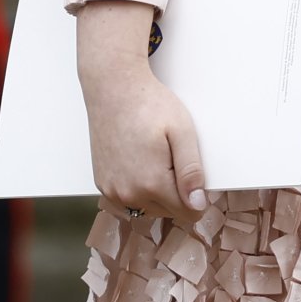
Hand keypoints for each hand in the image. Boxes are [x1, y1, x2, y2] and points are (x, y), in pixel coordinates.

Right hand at [77, 0, 206, 221]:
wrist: (113, 89)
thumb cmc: (149, 104)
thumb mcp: (182, 131)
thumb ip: (191, 171)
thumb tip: (198, 204)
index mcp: (152, 183)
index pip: (187, 212)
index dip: (198, 195)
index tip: (195, 171)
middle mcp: (128, 194)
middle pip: (168, 211)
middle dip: (177, 191)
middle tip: (173, 155)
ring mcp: (112, 191)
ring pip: (147, 207)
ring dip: (157, 191)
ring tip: (156, 155)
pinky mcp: (102, 184)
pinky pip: (129, 198)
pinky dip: (138, 186)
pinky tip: (140, 159)